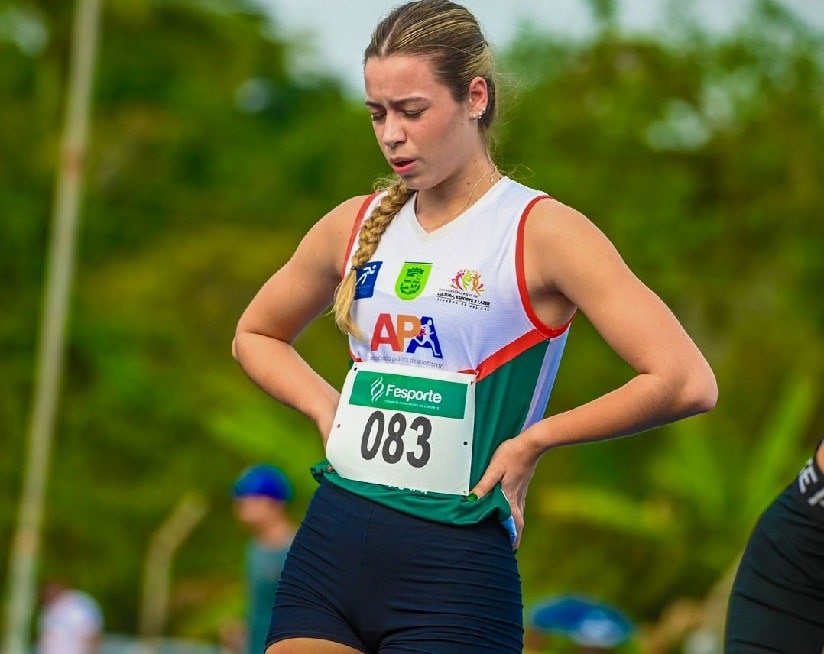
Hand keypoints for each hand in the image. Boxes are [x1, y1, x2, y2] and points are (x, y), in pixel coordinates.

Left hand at [469, 431, 541, 549]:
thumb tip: (472, 500)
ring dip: (515, 525)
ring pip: (519, 514)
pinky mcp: (522, 484)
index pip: (514, 523)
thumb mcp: (494, 469)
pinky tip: (511, 510)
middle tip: (511, 546)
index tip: (511, 549)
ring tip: (510, 532)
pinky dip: (516, 514)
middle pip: (518, 522)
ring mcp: (522, 491)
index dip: (513, 537)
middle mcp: (518, 497)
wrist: (531, 444)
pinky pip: (520, 505)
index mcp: (511, 497)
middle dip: (515, 535)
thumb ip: (483, 485)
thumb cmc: (512, 454)